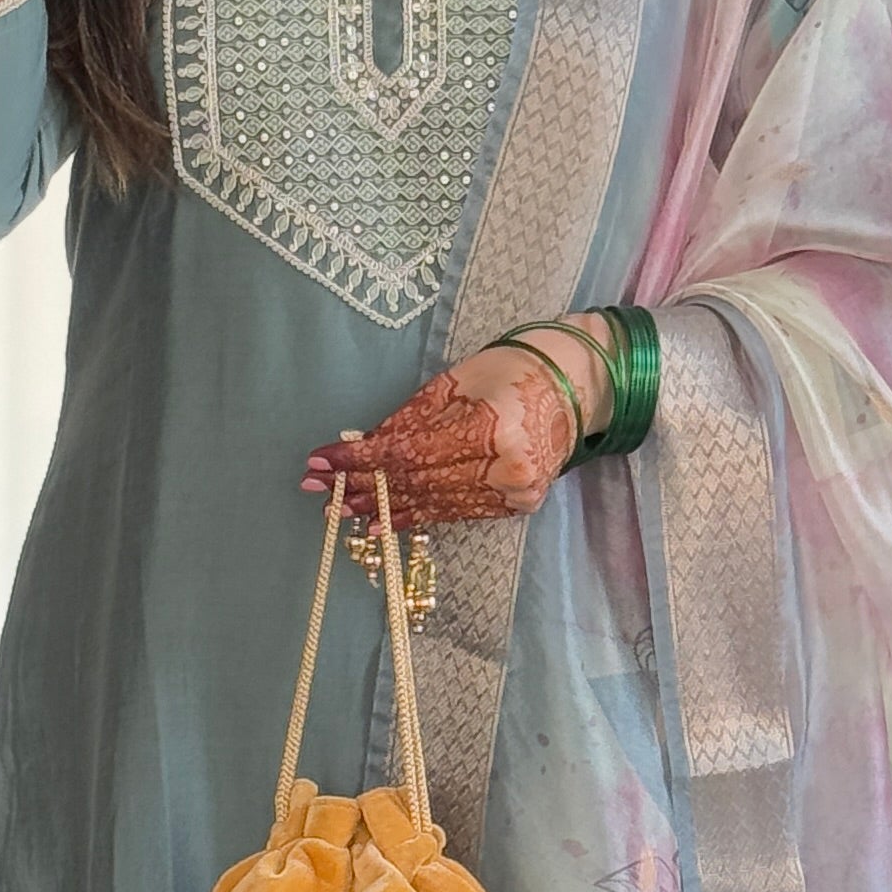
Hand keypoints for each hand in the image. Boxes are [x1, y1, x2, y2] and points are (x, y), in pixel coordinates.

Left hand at [301, 337, 598, 524]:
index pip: (410, 451)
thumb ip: (410, 419)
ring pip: (434, 504)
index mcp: (492, 424)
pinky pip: (456, 513)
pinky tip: (383, 522)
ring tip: (341, 508)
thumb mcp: (455, 381)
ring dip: (383, 507)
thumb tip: (361, 447)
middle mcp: (506, 466)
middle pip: (419, 482)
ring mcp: (515, 491)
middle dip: (363, 485)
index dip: (361, 460)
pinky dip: (416, 516)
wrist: (574, 387)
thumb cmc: (511, 370)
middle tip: (317, 488)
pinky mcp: (517, 505)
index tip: (320, 461)